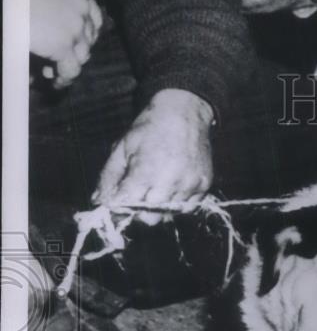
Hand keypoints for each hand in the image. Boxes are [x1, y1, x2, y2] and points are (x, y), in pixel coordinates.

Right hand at [30, 0, 102, 87]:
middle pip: (89, 37)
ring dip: (68, 64)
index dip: (85, 32)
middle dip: (76, 49)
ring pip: (82, 55)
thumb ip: (58, 0)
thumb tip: (58, 22)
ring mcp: (76, 28)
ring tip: (52, 69)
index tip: (75, 42)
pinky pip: (71, 69)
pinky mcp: (64, 46)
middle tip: (61, 57)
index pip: (94, 16)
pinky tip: (54, 81)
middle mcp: (82, 7)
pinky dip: (63, 78)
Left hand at [93, 89, 213, 223]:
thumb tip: (98, 201)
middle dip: (138, 211)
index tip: (116, 201)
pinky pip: (188, 207)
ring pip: (169, 214)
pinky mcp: (203, 186)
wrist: (184, 112)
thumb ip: (108, 177)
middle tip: (136, 197)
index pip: (126, 204)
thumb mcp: (122, 148)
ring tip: (155, 187)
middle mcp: (169, 182)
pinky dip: (177, 202)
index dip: (118, 206)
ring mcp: (189, 186)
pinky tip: (171, 187)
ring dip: (159, 207)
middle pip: (149, 218)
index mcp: (146, 171)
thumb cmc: (150, 128)